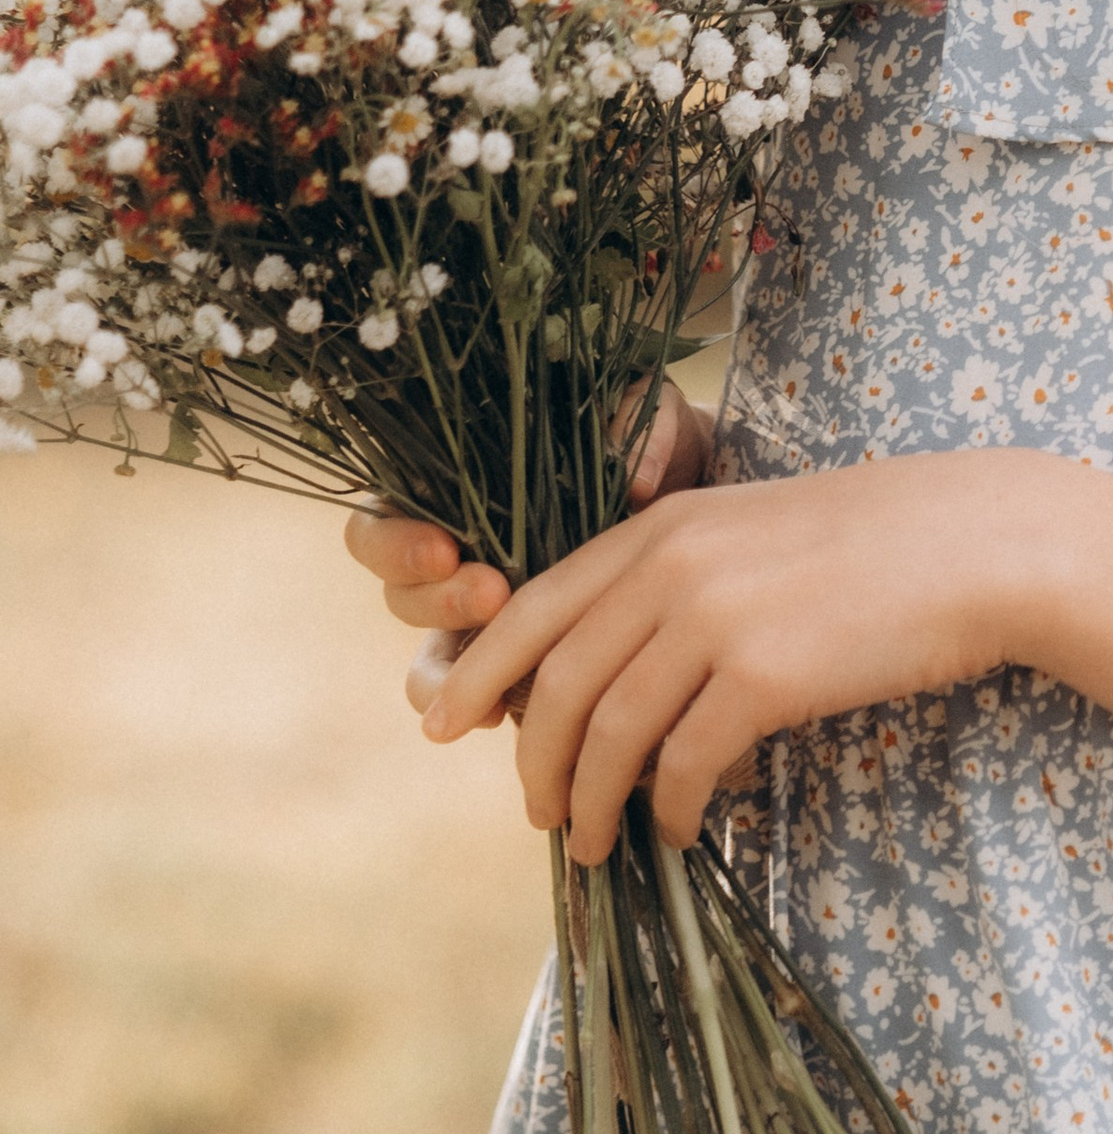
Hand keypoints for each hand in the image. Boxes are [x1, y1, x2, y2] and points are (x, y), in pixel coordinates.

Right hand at [345, 384, 712, 720]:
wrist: (708, 517)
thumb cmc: (663, 451)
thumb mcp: (656, 419)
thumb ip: (642, 420)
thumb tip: (637, 478)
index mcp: (457, 490)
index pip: (383, 519)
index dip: (396, 542)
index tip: (446, 548)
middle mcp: (458, 559)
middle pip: (401, 594)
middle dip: (436, 601)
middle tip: (492, 594)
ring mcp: (485, 619)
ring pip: (433, 656)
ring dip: (456, 667)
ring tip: (507, 661)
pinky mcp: (523, 664)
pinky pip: (481, 698)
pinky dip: (486, 707)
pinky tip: (510, 714)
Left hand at [414, 446, 1064, 862]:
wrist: (978, 545)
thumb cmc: (876, 546)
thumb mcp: (754, 535)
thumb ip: (678, 581)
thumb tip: (612, 675)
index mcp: (663, 525)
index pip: (535, 606)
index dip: (480, 672)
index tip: (446, 724)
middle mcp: (674, 564)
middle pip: (556, 682)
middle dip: (531, 761)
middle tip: (538, 814)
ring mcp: (717, 618)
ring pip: (608, 733)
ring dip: (591, 803)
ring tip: (593, 843)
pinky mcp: (765, 676)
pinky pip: (686, 764)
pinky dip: (670, 808)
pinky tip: (683, 829)